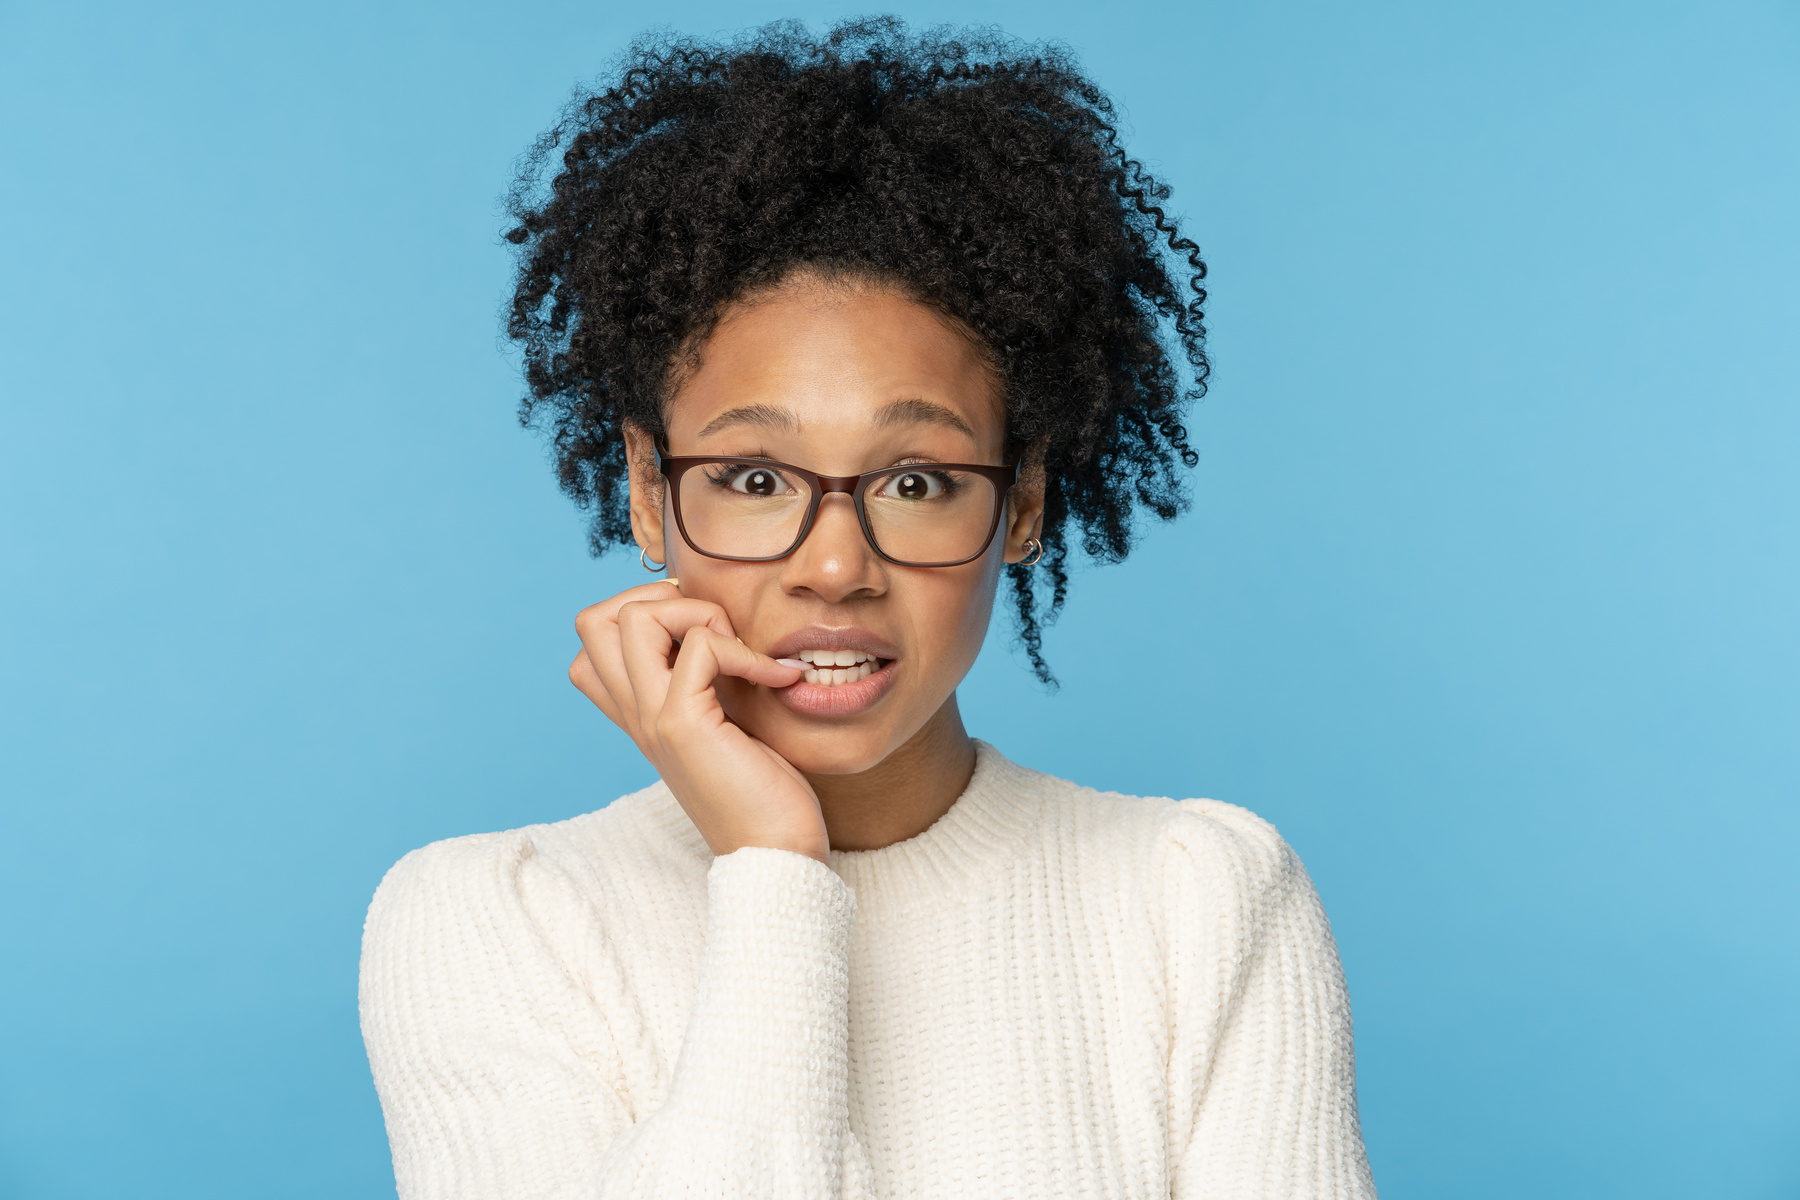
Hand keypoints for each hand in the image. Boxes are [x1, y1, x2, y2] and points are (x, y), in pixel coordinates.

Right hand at [568, 580, 825, 861]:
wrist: (775, 856)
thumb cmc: (764, 796)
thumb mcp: (727, 725)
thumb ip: (711, 683)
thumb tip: (726, 627)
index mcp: (639, 714)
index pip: (592, 643)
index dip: (641, 614)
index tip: (702, 634)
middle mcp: (635, 714)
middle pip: (592, 619)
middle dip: (656, 598)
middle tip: (712, 628)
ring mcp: (652, 718)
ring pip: (632, 618)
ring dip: (697, 613)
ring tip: (740, 650)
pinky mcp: (683, 725)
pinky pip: (701, 645)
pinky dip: (745, 648)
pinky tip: (777, 677)